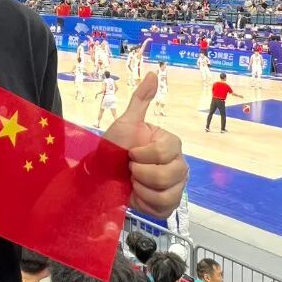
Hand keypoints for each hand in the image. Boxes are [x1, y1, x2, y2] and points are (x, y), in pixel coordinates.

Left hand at [103, 73, 188, 218]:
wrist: (102, 176)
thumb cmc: (115, 148)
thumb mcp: (126, 123)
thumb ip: (141, 99)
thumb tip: (152, 73)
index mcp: (171, 144)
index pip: (166, 151)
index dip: (143, 154)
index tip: (130, 153)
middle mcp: (179, 165)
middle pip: (170, 175)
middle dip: (141, 173)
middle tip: (129, 169)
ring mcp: (176, 187)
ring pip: (167, 194)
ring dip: (142, 188)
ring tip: (132, 181)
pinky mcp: (169, 206)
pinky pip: (163, 208)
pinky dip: (145, 203)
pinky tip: (136, 195)